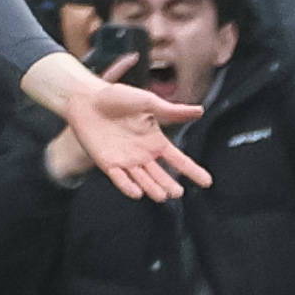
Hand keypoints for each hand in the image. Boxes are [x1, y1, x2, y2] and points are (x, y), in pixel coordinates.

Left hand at [26, 50, 211, 200]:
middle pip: (160, 175)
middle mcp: (143, 154)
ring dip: (152, 189)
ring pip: (142, 180)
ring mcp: (125, 160)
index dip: (192, 170)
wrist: (86, 99)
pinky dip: (128, 186)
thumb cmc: (117, 97)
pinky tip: (138, 194)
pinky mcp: (107, 163)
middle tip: (178, 193)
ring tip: (163, 196)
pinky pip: (120, 178)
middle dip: (169, 185)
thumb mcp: (147, 102)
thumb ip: (171, 111)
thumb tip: (200, 110)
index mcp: (155, 140)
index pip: (178, 159)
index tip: (207, 182)